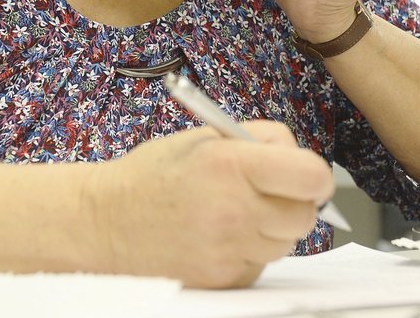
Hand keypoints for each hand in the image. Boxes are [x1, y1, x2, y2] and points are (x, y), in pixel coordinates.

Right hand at [86, 121, 333, 287]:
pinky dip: (249, 251)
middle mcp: (234, 209)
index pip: (311, 176)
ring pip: (286, 242)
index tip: (304, 176)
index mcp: (230, 164)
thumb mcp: (203, 139)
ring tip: (233, 213)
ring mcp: (230, 250)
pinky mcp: (225, 280)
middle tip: (267, 193)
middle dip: (293, 202)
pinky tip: (218, 236)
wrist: (105, 224)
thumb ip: (256, 141)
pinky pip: (261, 264)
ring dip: (271, 228)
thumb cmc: (152, 176)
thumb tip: (298, 156)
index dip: (314, 176)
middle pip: (305, 214)